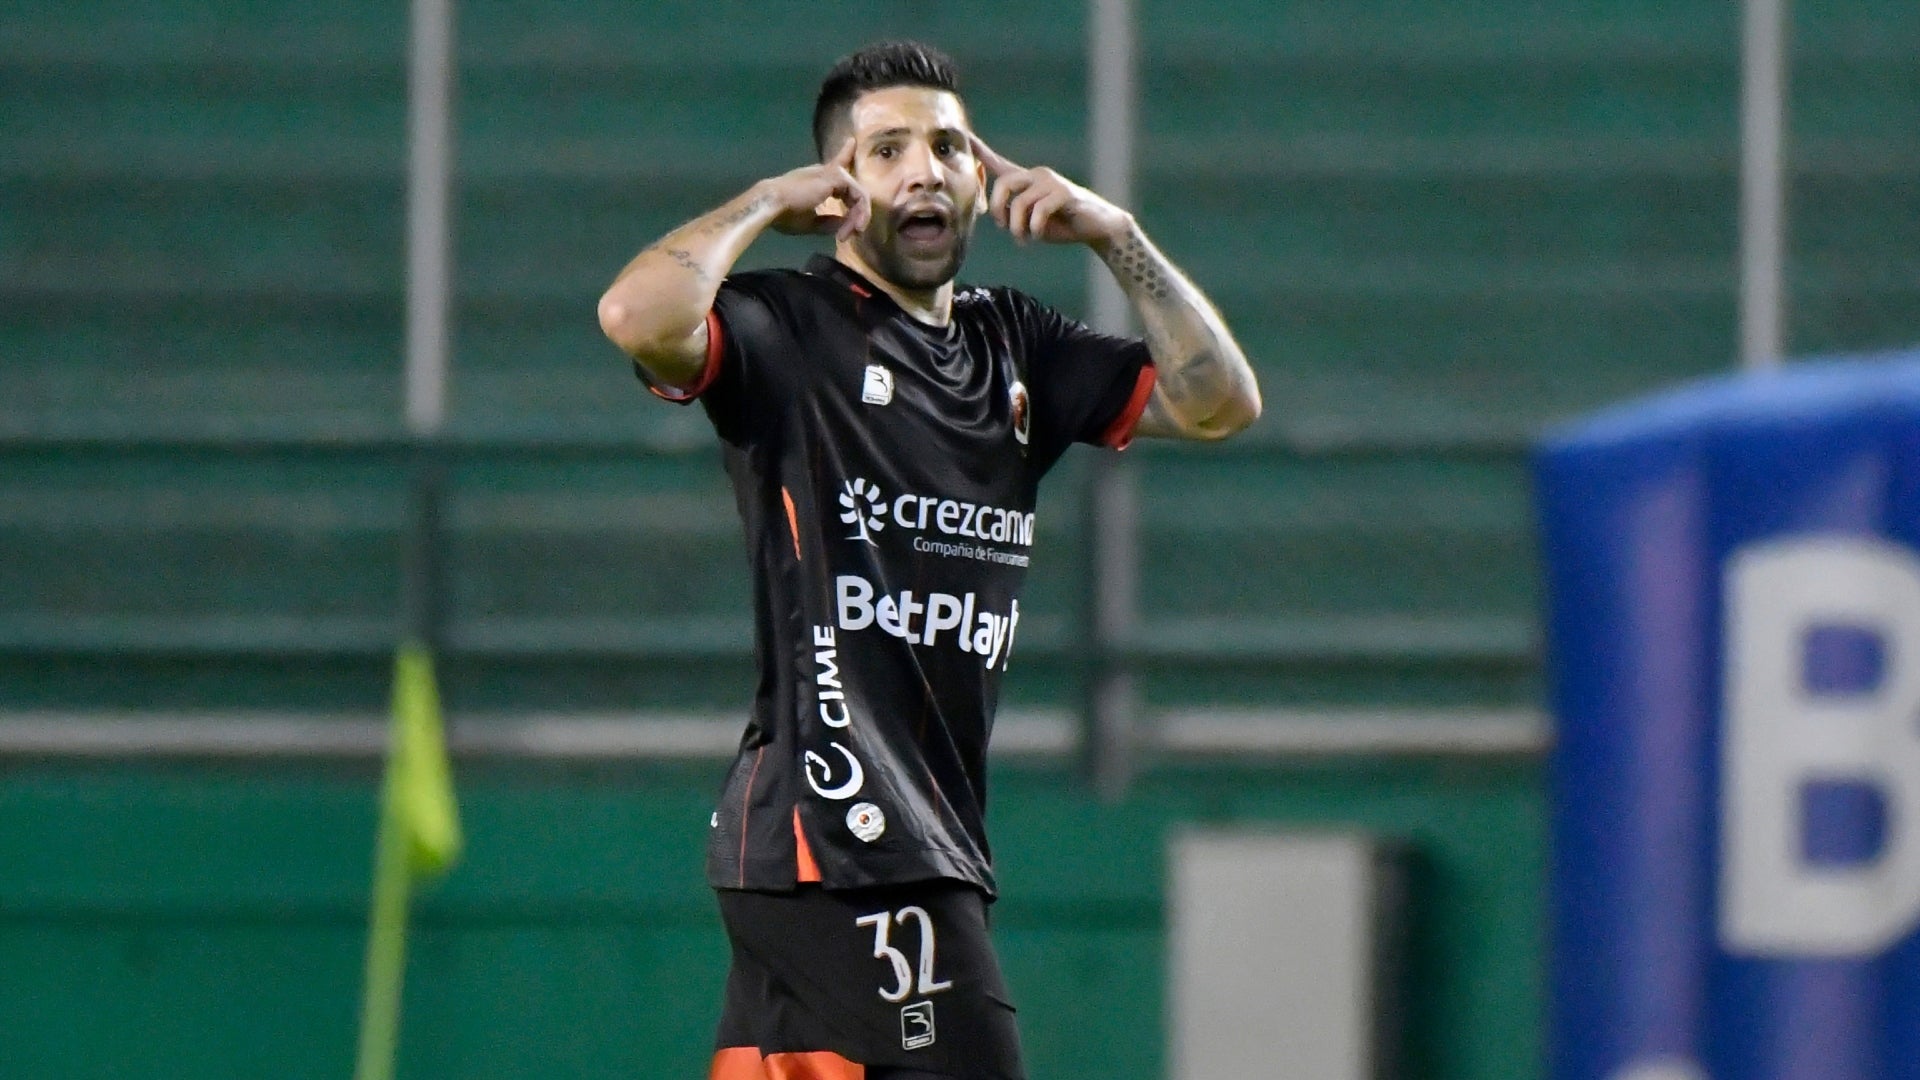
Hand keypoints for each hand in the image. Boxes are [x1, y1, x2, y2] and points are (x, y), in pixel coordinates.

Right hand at [759, 139, 872, 241]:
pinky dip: (858, 212)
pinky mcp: (836, 177)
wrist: (772, 205)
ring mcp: (831, 173)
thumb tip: (843, 225)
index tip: (851, 141)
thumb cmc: (784, 214)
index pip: (835, 165)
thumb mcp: (809, 222)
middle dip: (856, 213)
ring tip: (851, 234)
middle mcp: (824, 172)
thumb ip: (827, 222)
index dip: (845, 153)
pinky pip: (858, 194)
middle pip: (851, 187)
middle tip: (850, 234)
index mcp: (817, 180)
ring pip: (857, 193)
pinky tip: (854, 226)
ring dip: (857, 216)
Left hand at [969, 133, 1130, 245]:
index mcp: (1027, 180)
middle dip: (998, 209)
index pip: (998, 162)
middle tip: (1003, 228)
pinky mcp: (1064, 193)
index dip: (980, 151)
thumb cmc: (1062, 223)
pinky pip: (1039, 211)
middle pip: (1003, 183)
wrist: (1096, 227)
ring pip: (1020, 202)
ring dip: (1017, 227)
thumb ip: (1013, 213)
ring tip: (1024, 239)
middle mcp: (1037, 175)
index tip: (964, 136)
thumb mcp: (1030, 220)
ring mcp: (1051, 182)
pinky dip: (1035, 228)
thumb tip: (997, 214)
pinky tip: (1038, 235)